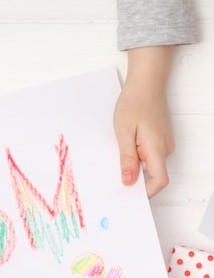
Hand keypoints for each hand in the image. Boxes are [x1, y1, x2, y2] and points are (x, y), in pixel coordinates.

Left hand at [114, 46, 174, 197]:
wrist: (146, 83)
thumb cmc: (134, 104)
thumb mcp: (124, 133)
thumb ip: (127, 159)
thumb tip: (129, 182)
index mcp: (157, 149)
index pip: (160, 181)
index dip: (146, 192)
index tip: (128, 194)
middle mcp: (164, 149)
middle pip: (151, 175)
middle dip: (133, 177)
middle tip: (113, 173)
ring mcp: (163, 144)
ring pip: (148, 165)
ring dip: (133, 164)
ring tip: (118, 150)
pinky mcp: (159, 140)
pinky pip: (147, 155)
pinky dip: (136, 155)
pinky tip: (125, 145)